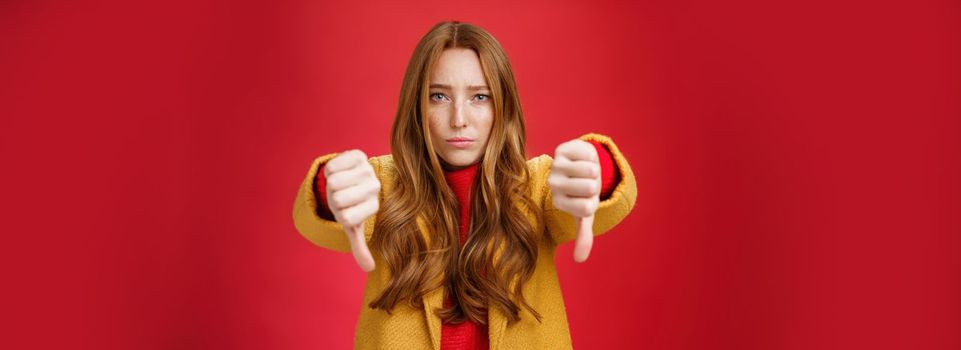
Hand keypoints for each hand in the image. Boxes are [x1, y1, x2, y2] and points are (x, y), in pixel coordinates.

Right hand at [324, 150, 380, 271]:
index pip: (346, 217)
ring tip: (340, 184)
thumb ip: (360, 247)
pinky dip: (329, 169)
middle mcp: (374, 187)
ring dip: (330, 183)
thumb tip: (369, 269)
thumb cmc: (349, 205)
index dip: (338, 214)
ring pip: (333, 181)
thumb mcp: (352, 226)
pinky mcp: (357, 155)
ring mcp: (367, 169)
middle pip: (337, 198)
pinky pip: (332, 165)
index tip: (345, 211)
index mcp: (373, 206)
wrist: (350, 178)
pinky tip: (339, 171)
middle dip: (332, 198)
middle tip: (340, 196)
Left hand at [548, 139, 601, 262]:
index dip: (594, 202)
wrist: (579, 165)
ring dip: (596, 170)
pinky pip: (589, 155)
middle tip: (587, 183)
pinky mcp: (562, 149)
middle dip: (597, 185)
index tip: (586, 199)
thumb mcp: (585, 213)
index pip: (587, 208)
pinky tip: (583, 159)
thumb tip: (579, 260)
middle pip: (591, 188)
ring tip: (587, 171)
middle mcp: (553, 185)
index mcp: (559, 202)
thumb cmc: (583, 192)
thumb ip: (583, 236)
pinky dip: (593, 157)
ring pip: (591, 170)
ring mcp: (556, 166)